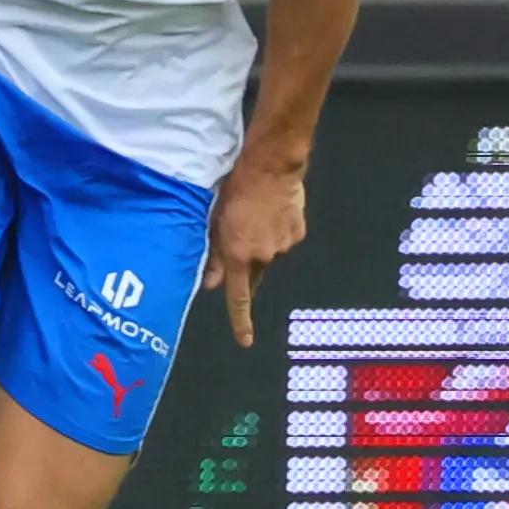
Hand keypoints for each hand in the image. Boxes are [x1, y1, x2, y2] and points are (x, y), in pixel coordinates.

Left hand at [200, 160, 307, 347]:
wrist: (272, 167)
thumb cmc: (235, 188)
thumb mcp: (214, 221)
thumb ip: (213, 256)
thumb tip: (210, 283)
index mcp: (239, 255)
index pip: (238, 298)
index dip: (241, 322)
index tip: (245, 341)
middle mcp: (264, 256)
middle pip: (254, 272)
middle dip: (247, 264)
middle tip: (241, 236)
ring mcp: (284, 246)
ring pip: (269, 253)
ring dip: (262, 242)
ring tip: (256, 214)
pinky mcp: (298, 232)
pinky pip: (285, 238)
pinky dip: (277, 230)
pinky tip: (272, 211)